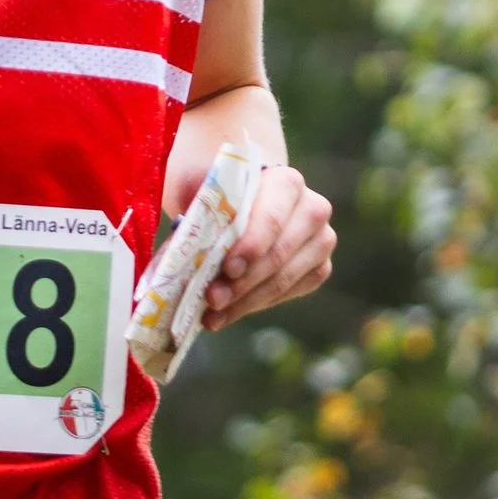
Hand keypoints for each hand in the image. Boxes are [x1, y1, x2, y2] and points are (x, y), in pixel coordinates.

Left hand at [205, 164, 335, 329]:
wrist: (245, 199)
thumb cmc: (223, 194)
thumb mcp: (207, 191)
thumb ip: (200, 213)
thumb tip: (176, 254)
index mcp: (287, 183)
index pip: (272, 219)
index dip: (250, 247)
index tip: (227, 269)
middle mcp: (313, 210)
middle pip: (278, 254)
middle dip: (242, 282)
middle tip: (212, 299)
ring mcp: (321, 241)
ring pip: (283, 280)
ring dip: (245, 301)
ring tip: (212, 315)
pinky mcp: (319, 268)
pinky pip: (288, 293)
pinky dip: (254, 305)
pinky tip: (227, 314)